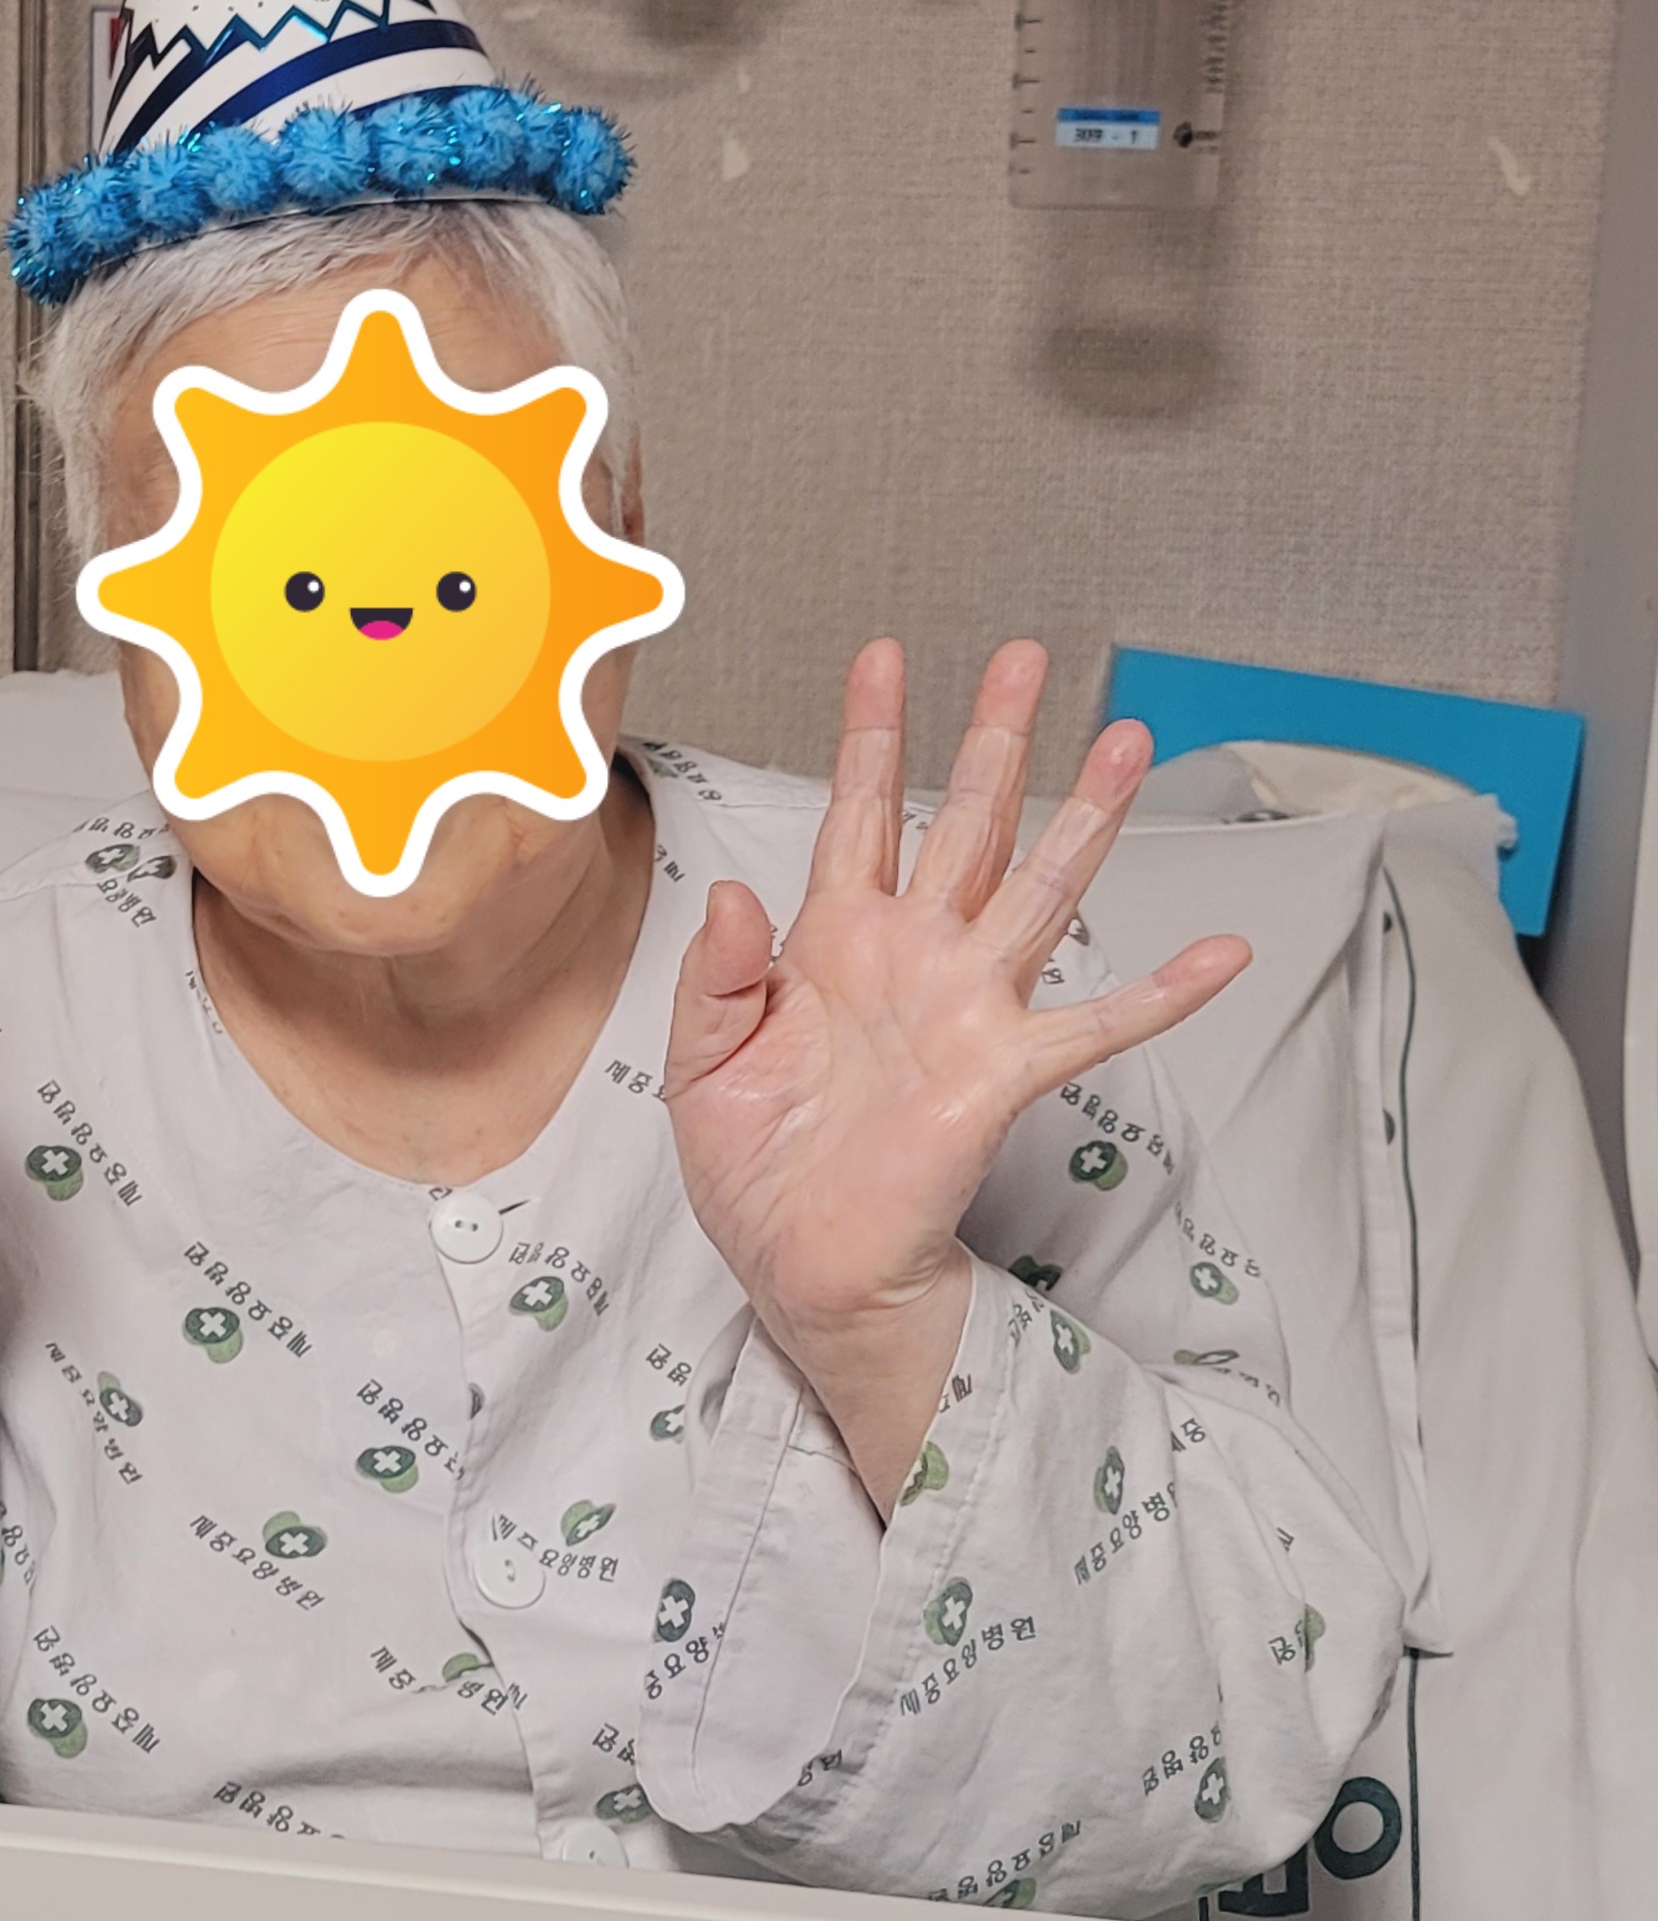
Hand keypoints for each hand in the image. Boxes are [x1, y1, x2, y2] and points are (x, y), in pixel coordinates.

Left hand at [660, 640, 1246, 1509]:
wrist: (796, 1266)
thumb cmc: (754, 1167)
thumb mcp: (700, 1062)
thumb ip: (716, 976)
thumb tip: (737, 895)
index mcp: (832, 943)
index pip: (858, 815)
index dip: (871, 735)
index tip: (885, 655)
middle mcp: (912, 957)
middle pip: (967, 824)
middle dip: (997, 740)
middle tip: (1029, 657)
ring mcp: (966, 1009)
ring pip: (1039, 891)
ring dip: (1087, 820)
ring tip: (1130, 743)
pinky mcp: (1000, 1074)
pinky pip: (1094, 1026)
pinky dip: (1161, 993)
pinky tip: (1221, 954)